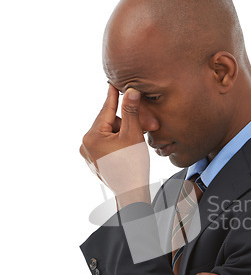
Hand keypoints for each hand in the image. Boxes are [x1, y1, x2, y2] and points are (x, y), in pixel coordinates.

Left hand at [79, 84, 149, 205]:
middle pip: (109, 123)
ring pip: (109, 134)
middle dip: (126, 124)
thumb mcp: (133, 135)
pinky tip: (127, 152)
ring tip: (134, 146)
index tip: (113, 82)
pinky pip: (106, 145)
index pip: (106, 110)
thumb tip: (130, 91)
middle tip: (141, 131)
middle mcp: (85, 144)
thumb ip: (131, 111)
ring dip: (123, 135)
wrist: (131, 192)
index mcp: (92, 136)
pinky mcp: (94, 161)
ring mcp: (88, 154)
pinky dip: (118, 144)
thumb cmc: (133, 166)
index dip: (113, 96)